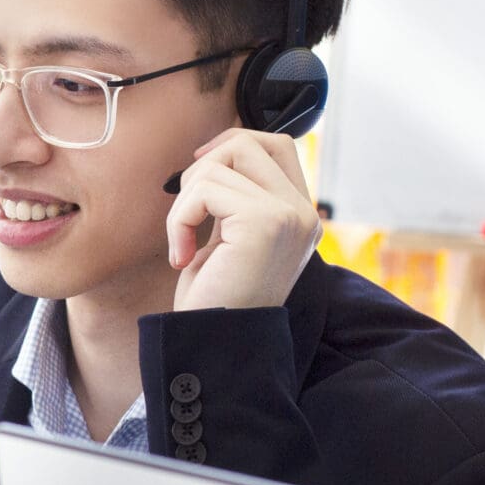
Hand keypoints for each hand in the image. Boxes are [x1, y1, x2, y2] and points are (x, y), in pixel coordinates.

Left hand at [165, 128, 321, 311]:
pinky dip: (180, 218)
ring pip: (219, 164)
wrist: (215, 343)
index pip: (278, 145)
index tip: (200, 174)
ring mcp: (290, 215)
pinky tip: (182, 255)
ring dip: (185, 202)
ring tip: (184, 242)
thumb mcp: (230, 236)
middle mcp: (304, 213)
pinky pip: (205, 189)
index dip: (233, 145)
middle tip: (188, 213)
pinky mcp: (266, 222)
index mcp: (300, 215)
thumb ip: (237, 196)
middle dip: (204, 167)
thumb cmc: (215, 296)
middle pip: (250, 142)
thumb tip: (213, 153)